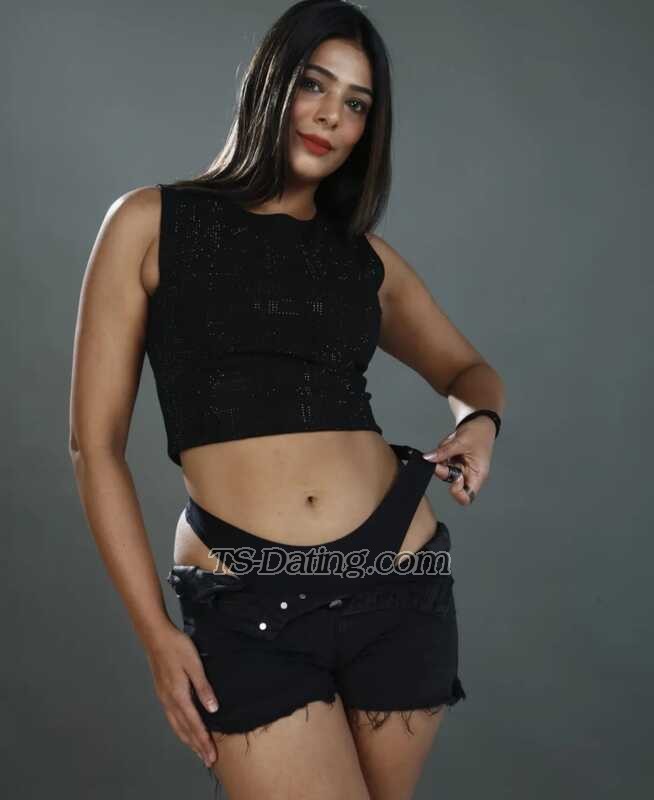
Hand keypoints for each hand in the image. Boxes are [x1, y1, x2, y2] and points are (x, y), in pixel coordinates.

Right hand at [145, 622, 218, 767]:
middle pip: (184, 730)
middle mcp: (169, 701)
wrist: (155, 637)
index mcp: (179, 695)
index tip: (211, 755)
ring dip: (188, 740)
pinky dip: (180, 729)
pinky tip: (184, 730)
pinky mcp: (162, 693)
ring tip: (197, 751)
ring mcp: (164, 698)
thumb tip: (213, 709)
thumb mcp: (195, 665)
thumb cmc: (177, 647)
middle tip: (208, 760)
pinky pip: (172, 718)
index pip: (194, 724)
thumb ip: (203, 687)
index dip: (203, 741)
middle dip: (197, 746)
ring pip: (176, 726)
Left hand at [423, 416, 495, 505]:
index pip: (466, 497)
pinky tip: (448, 445)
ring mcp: (459, 469)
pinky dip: (440, 454)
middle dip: (444, 471)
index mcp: (477, 475)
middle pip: (451, 484)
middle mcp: (468, 475)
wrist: (479, 422)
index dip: (457, 492)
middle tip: (441, 457)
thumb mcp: (461, 442)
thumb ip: (444, 452)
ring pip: (443, 473)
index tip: (454, 478)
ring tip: (450, 446)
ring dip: (442, 460)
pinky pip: (441, 463)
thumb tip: (429, 459)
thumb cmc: (479, 433)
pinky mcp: (452, 462)